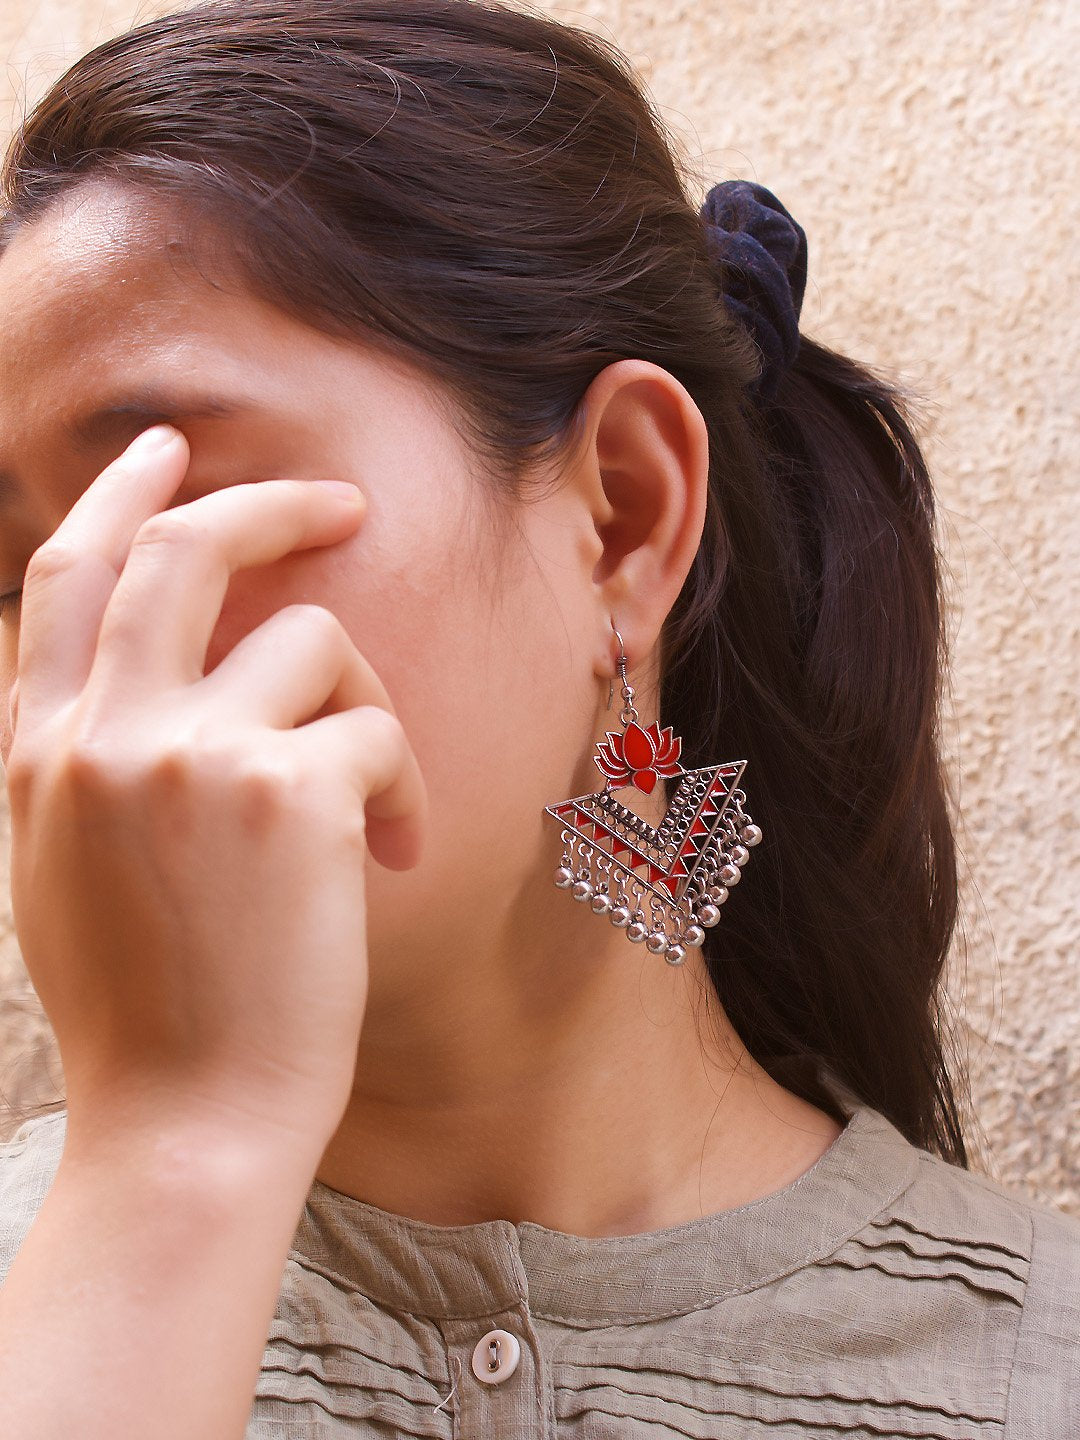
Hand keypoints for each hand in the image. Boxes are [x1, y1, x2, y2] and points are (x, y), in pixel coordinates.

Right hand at [3, 425, 427, 1155]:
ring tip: (373, 807)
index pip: (68, 577)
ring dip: (366, 707)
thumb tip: (152, 687)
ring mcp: (185, 755)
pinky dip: (400, 784)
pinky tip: (393, 855)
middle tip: (341, 501)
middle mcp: (102, 733)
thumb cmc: (152, 1017)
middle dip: (269, 500)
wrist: (187, 1127)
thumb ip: (91, 763)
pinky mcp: (282, 791)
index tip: (167, 449)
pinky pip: (373, 730)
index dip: (122, 496)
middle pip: (184, 548)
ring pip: (313, 638)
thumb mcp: (73, 872)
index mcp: (44, 751)